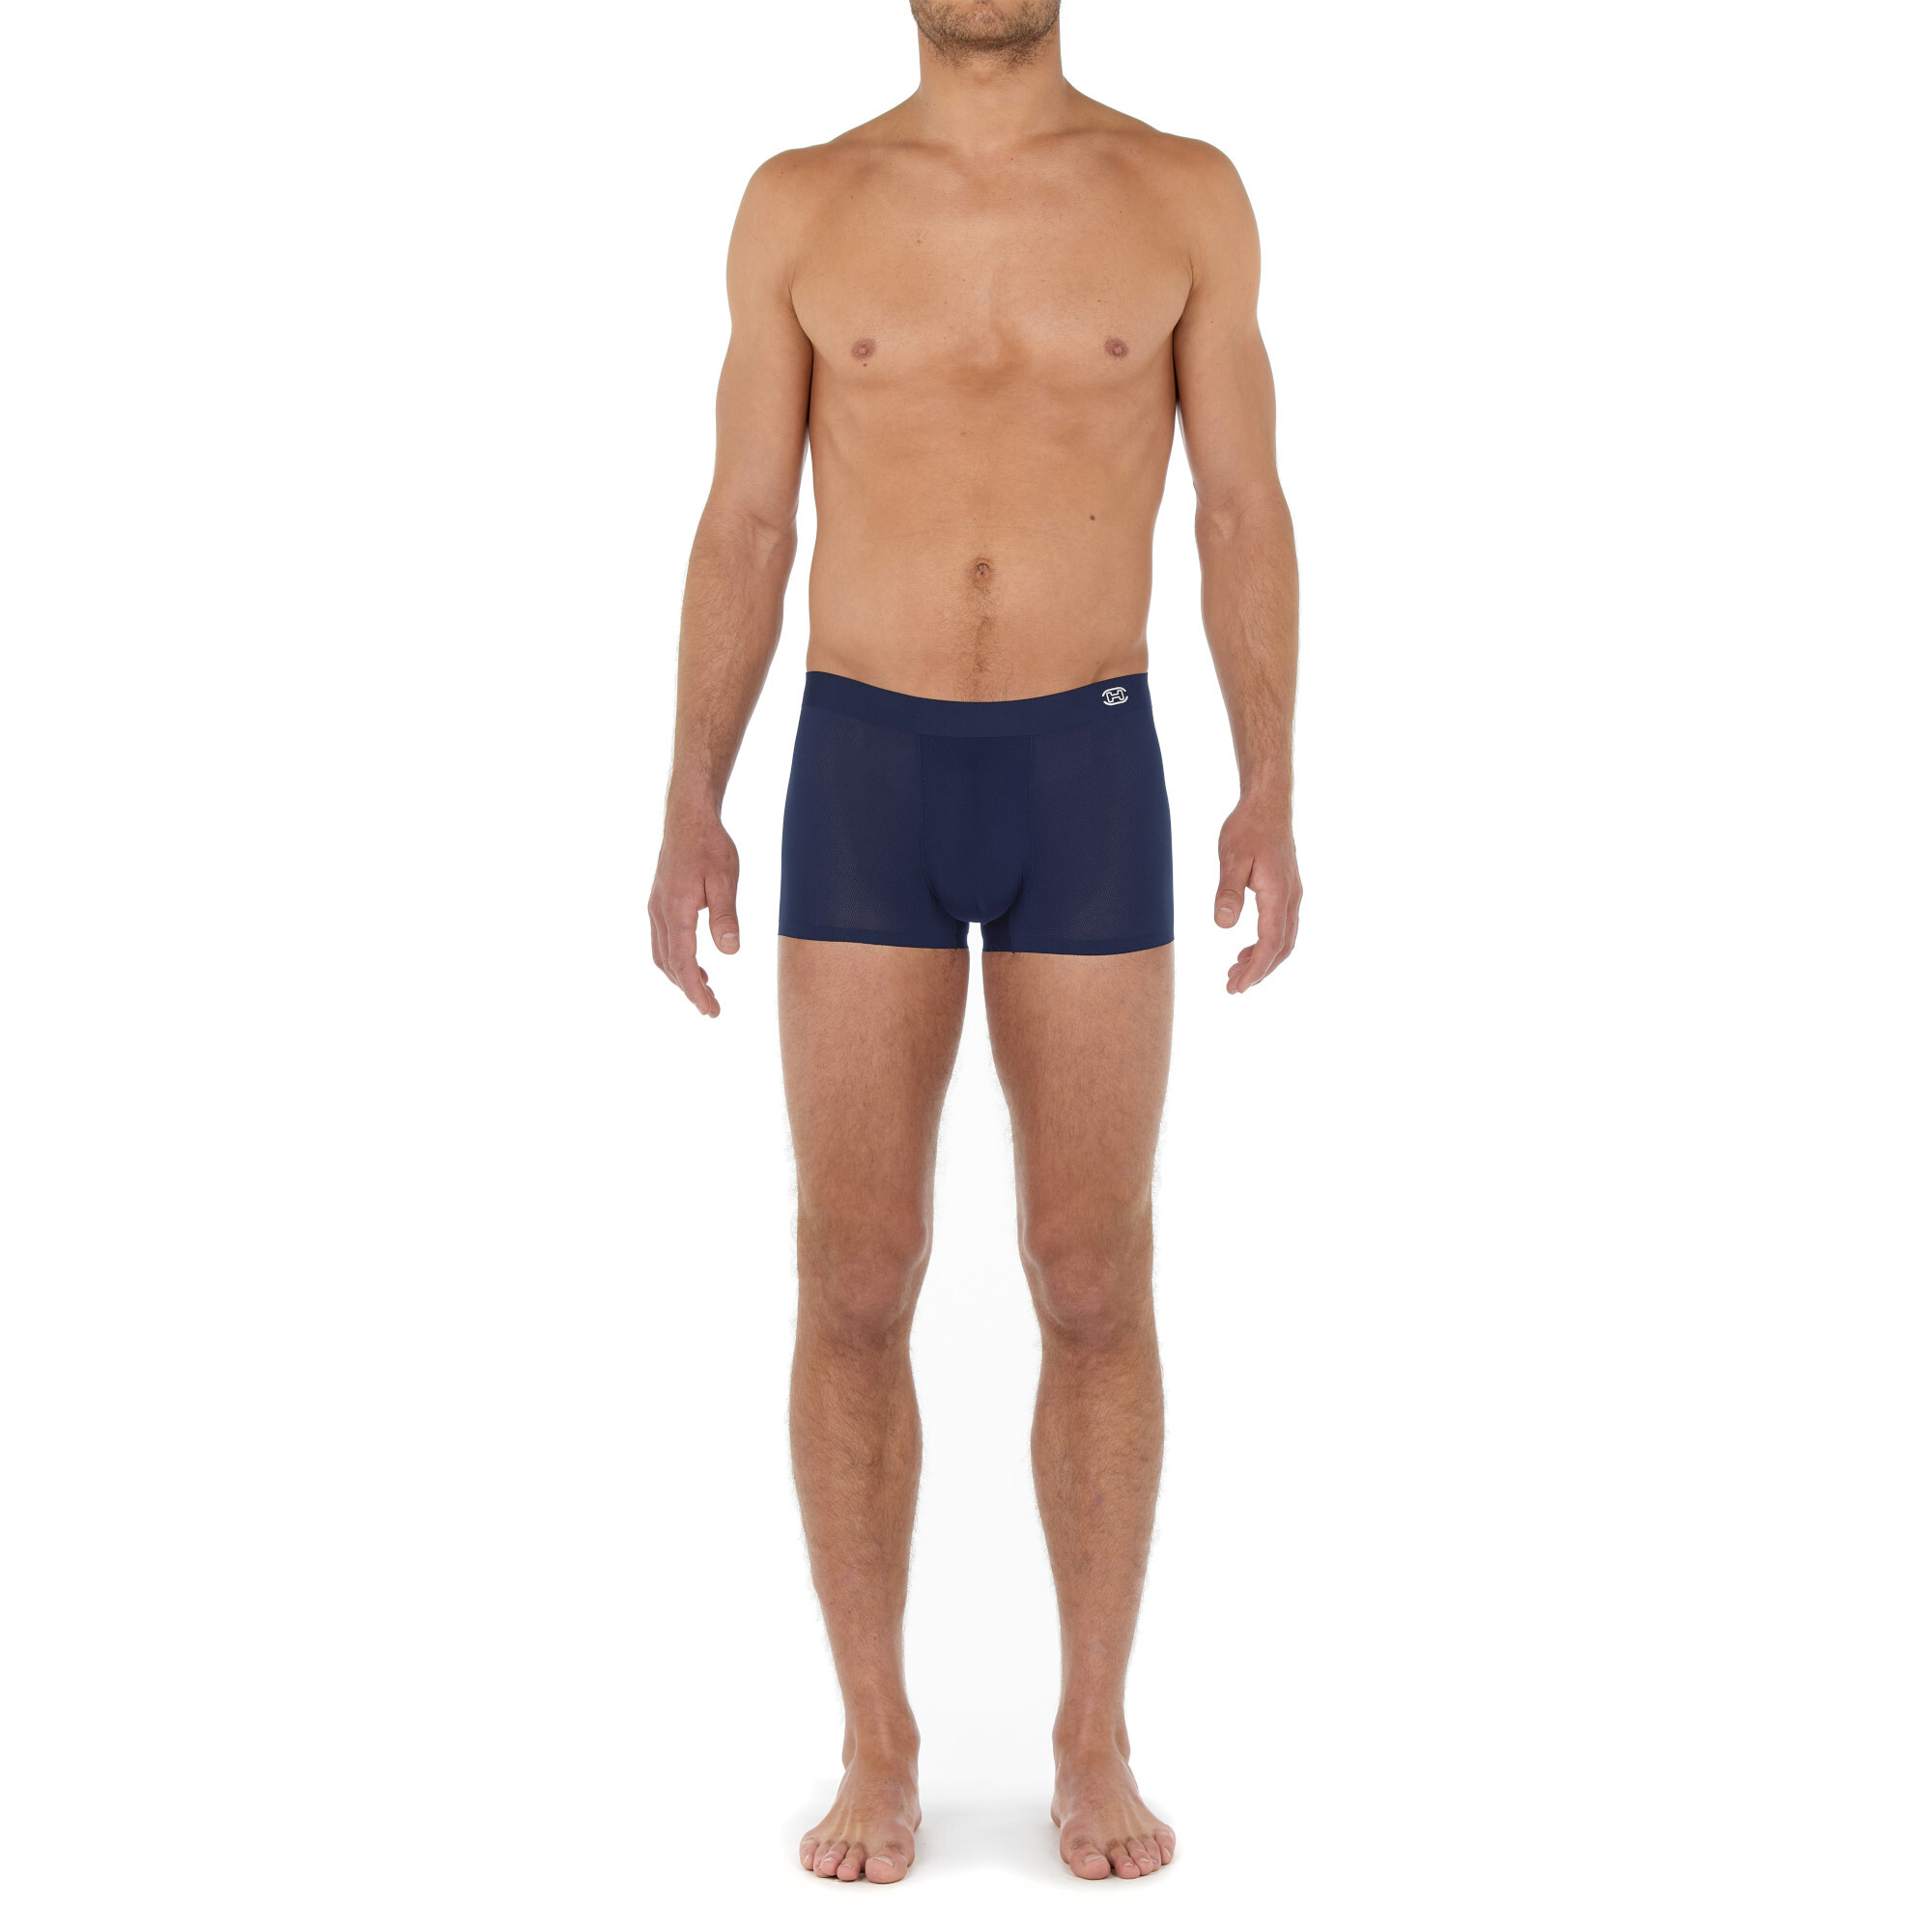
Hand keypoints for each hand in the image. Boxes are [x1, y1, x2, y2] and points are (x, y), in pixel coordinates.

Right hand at [648, 809, 740, 1016]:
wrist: (687, 818)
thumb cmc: (709, 845)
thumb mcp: (725, 879)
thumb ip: (725, 916)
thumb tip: (729, 952)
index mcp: (676, 911)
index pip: (684, 963)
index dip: (696, 991)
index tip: (710, 1011)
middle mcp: (660, 913)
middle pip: (669, 964)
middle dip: (689, 989)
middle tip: (711, 1009)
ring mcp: (656, 908)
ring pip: (662, 954)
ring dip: (680, 976)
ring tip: (704, 990)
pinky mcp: (658, 903)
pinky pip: (662, 940)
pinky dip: (676, 959)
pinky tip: (695, 961)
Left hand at [1214, 797, 1301, 993]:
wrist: (1268, 803)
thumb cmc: (1248, 827)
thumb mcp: (1231, 857)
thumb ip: (1228, 891)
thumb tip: (1224, 925)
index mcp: (1279, 894)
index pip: (1271, 943)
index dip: (1255, 969)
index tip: (1236, 987)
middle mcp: (1291, 898)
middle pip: (1282, 947)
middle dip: (1259, 971)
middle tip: (1233, 987)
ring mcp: (1292, 894)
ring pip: (1284, 938)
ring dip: (1262, 959)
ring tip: (1235, 972)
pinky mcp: (1287, 890)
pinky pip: (1281, 926)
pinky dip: (1266, 944)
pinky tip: (1246, 949)